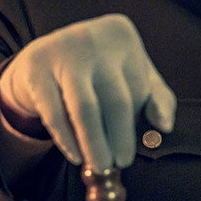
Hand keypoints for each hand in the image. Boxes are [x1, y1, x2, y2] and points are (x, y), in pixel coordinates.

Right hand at [0, 14, 175, 170]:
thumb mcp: (130, 73)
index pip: (138, 89)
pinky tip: (75, 155)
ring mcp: (62, 50)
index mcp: (121, 34)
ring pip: (85, 109)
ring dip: (95, 143)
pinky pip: (54, 113)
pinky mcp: (35, 66)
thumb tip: (165, 126)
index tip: (135, 150)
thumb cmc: (97, 70)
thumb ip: (157, 98)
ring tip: (100, 166)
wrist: (43, 56)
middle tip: (120, 164)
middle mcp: (92, 37)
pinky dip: (66, 140)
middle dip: (120, 139)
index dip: (137, 123)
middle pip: (116, 100)